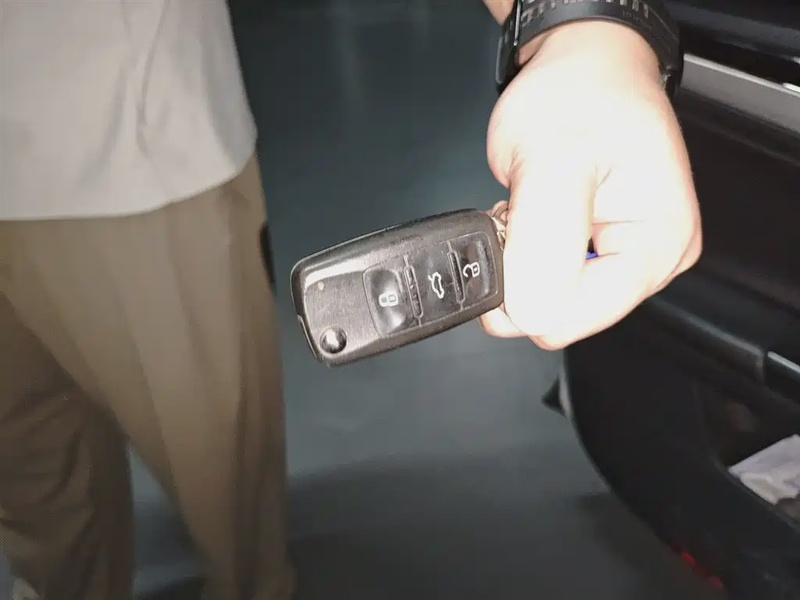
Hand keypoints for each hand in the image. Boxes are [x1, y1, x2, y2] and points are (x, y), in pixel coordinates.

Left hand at [479, 21, 701, 349]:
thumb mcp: (553, 163)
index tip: (505, 245)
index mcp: (660, 243)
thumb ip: (543, 247)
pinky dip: (525, 253)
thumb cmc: (581, 93)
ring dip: (523, 260)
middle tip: (522, 214)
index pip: (579, 317)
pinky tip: (533, 216)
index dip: (525, 295)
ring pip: (549, 298)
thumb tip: (531, 316)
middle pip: (564, 313)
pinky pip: (547, 278)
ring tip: (532, 206)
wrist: (582, 65)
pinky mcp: (600, 251)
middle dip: (524, 273)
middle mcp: (652, 259)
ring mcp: (625, 256)